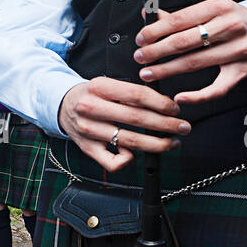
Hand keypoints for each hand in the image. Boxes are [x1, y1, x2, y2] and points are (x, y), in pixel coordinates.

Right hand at [57, 76, 187, 173]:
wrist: (63, 106)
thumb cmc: (93, 95)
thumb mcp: (109, 84)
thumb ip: (132, 92)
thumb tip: (164, 104)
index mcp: (99, 87)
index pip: (137, 95)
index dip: (161, 103)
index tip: (175, 109)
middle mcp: (92, 108)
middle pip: (137, 119)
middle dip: (166, 125)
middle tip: (183, 127)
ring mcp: (89, 130)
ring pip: (130, 142)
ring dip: (157, 144)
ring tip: (171, 142)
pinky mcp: (88, 149)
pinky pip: (113, 162)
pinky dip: (128, 160)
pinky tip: (134, 153)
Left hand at [133, 0, 246, 104]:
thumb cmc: (232, 18)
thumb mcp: (209, 9)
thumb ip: (179, 16)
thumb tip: (148, 14)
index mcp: (218, 7)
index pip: (179, 20)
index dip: (156, 31)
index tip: (140, 39)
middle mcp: (230, 27)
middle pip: (185, 41)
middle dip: (157, 51)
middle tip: (140, 57)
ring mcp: (238, 50)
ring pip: (196, 63)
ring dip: (167, 70)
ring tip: (148, 72)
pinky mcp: (242, 71)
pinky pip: (218, 88)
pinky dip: (197, 96)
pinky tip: (180, 97)